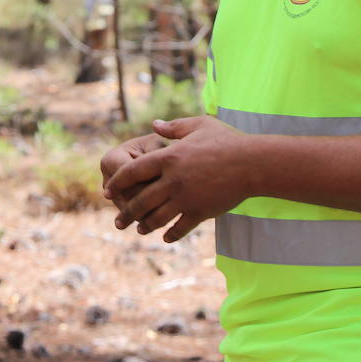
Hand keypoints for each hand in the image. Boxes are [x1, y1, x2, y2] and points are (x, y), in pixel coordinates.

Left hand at [104, 116, 252, 242]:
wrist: (253, 163)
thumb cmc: (227, 140)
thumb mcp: (199, 125)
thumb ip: (173, 127)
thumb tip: (154, 125)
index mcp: (168, 157)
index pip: (132, 172)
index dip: (117, 183)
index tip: (107, 191)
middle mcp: (173, 180)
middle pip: (140, 200)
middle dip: (126, 212)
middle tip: (118, 222)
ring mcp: (186, 198)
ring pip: (156, 217)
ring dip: (145, 225)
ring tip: (140, 229)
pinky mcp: (200, 212)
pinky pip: (180, 227)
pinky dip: (171, 233)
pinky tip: (167, 236)